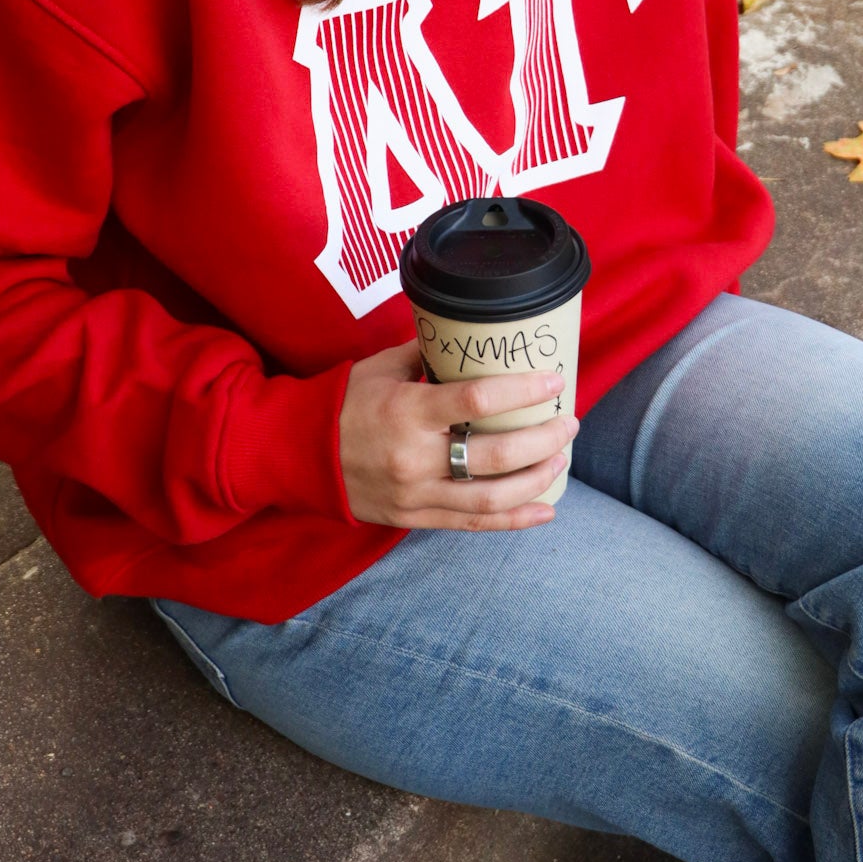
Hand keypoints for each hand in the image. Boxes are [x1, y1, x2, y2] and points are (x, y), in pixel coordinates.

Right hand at [337, 337, 577, 530]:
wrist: (295, 454)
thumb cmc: (342, 403)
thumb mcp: (380, 368)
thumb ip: (426, 355)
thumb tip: (469, 337)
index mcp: (407, 411)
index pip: (476, 400)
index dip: (521, 391)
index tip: (553, 380)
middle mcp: (414, 457)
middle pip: (495, 456)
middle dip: (542, 440)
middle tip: (567, 421)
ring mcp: (415, 493)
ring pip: (491, 497)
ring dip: (536, 479)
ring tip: (561, 458)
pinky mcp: (414, 517)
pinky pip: (473, 524)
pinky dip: (514, 520)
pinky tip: (545, 510)